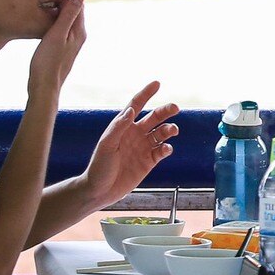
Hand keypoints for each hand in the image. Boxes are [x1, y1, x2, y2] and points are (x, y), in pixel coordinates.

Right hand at [27, 0, 86, 100]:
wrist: (45, 86)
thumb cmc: (48, 62)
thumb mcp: (57, 34)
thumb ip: (68, 15)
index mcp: (79, 31)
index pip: (80, 6)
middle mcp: (78, 36)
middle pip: (76, 12)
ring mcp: (71, 43)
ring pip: (69, 20)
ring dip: (65, 8)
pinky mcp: (63, 49)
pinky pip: (63, 28)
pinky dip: (59, 19)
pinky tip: (51, 18)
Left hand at [81, 82, 179, 209]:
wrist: (100, 190)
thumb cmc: (99, 166)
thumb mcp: (106, 145)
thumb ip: (119, 127)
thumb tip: (132, 110)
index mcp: (123, 126)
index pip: (136, 105)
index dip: (146, 94)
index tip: (157, 84)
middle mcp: (135, 134)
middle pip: (154, 117)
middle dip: (165, 111)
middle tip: (175, 107)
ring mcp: (143, 148)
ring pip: (161, 133)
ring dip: (168, 129)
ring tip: (172, 130)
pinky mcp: (149, 162)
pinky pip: (161, 151)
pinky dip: (167, 148)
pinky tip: (166, 148)